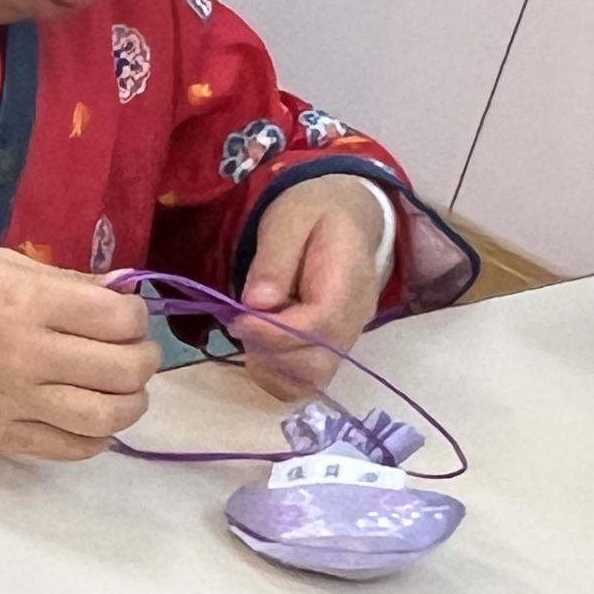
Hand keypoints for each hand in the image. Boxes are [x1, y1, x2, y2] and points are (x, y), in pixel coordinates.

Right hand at [0, 247, 159, 460]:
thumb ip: (63, 280)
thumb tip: (120, 295)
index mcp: (26, 302)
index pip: (119, 319)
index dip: (137, 315)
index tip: (124, 314)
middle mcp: (26, 355)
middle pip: (124, 370)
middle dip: (144, 358)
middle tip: (133, 351)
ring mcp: (14, 402)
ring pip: (106, 418)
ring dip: (132, 403)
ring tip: (121, 389)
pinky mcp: (1, 436)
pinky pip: (70, 448)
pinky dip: (97, 437)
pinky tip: (92, 417)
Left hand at [233, 174, 395, 402]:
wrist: (346, 216)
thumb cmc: (313, 212)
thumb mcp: (289, 218)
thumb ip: (274, 259)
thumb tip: (258, 302)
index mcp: (349, 279)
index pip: (320, 323)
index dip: (275, 331)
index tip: (238, 319)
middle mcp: (355, 317)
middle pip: (319, 361)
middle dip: (270, 351)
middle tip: (239, 322)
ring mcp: (346, 337)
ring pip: (313, 379)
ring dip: (271, 367)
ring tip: (249, 333)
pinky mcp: (332, 348)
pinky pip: (307, 381)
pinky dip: (277, 376)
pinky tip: (259, 348)